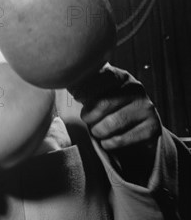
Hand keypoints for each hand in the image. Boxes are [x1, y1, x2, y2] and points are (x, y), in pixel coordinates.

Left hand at [71, 64, 161, 183]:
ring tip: (96, 131)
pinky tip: (107, 141)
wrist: (138, 124)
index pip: (98, 80)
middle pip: (103, 103)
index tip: (77, 98)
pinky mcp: (152, 127)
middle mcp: (136, 88)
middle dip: (89, 115)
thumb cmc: (110, 105)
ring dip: (98, 131)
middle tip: (86, 119)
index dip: (83, 91)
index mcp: (121, 76)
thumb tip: (67, 83)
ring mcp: (146, 108)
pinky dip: (109, 143)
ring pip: (112, 123)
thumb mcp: (98, 91)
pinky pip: (122, 139)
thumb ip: (83, 85)